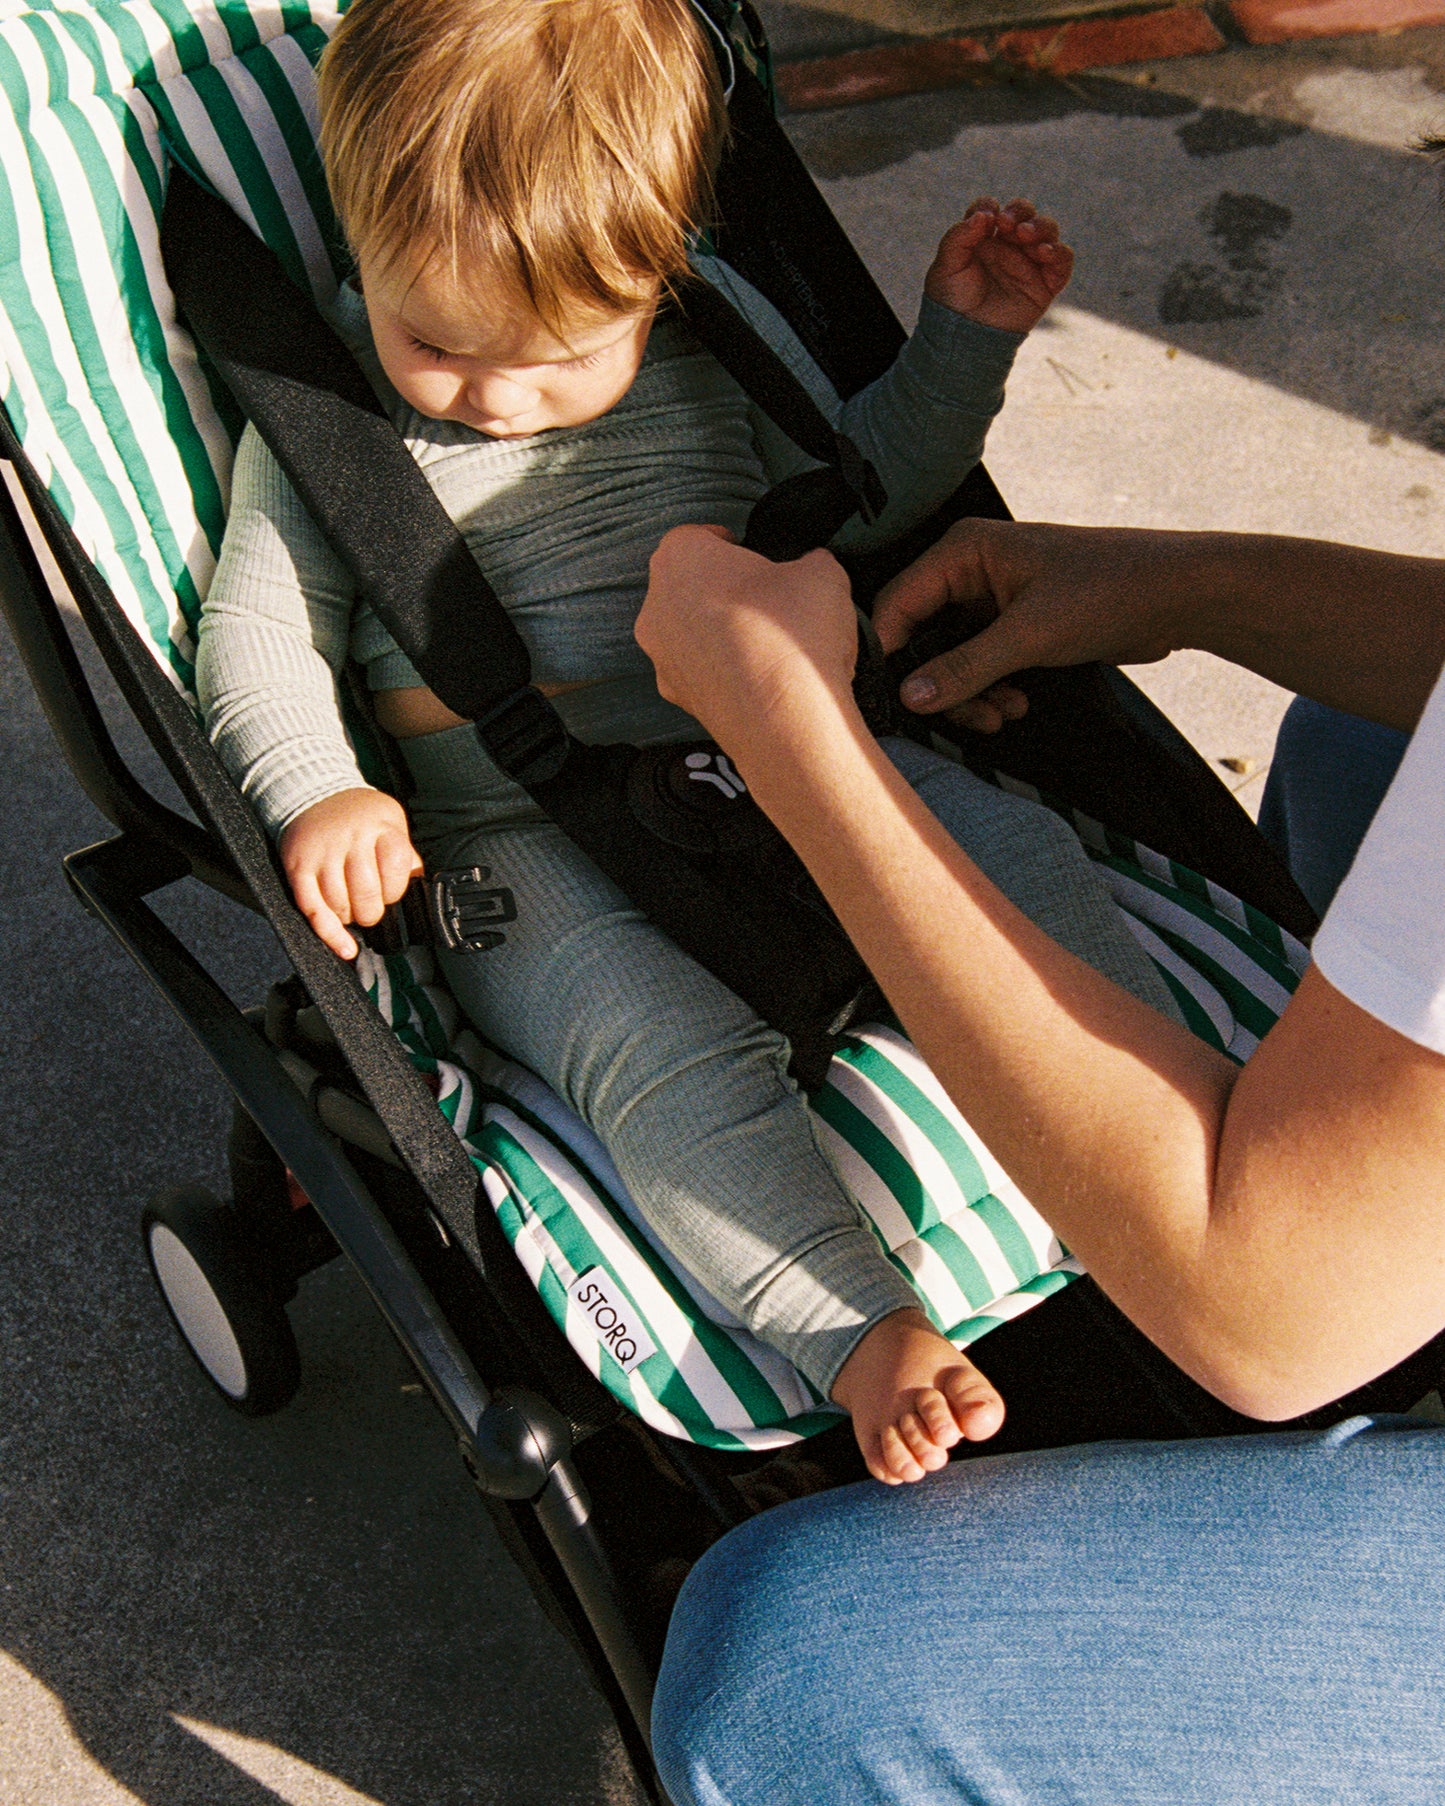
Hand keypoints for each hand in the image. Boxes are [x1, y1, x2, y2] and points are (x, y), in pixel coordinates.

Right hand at [279, 787, 423, 958]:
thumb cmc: (361, 816)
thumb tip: (422, 889)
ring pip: (340, 904)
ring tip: (352, 909)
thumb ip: (406, 855)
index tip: (390, 893)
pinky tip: (345, 947)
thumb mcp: (392, 822)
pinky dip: (329, 933)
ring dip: (350, 917)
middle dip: (373, 911)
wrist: (312, 792)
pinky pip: (312, 908)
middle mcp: (351, 838)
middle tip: (371, 909)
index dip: (395, 891)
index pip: (396, 871)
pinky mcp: (297, 867)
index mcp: (381, 827)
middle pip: (367, 893)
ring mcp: (322, 853)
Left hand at [638, 526, 857, 740]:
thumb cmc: (793, 633)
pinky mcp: (676, 696)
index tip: (752, 554)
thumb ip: (808, 561)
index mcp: (681, 557)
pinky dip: (723, 669)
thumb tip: (809, 569)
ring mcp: (661, 655)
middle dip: (722, 588)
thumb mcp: (821, 572)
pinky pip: (699, 671)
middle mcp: (657, 604)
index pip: (695, 536)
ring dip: (720, 630)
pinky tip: (760, 677)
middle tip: (766, 599)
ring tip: (767, 642)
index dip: (727, 543)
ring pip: (689, 630)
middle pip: (687, 584)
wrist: (785, 720)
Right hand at [873, 519, 1195, 729]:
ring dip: (970, 695)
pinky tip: (1016, 703)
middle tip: (969, 716)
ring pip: (950, 658)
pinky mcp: (1014, 625)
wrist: (1177, 596)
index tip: (893, 699)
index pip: (896, 603)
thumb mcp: (1030, 634)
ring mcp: (992, 599)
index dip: (888, 653)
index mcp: (964, 551)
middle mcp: (971, 570)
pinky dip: (990, 690)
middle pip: (921, 637)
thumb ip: (965, 668)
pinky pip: (980, 665)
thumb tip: (910, 697)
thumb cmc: (1111, 589)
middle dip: (941, 684)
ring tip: (1003, 713)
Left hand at [925, 198, 1073, 333]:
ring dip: (1040, 226)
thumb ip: (960, 236)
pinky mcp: (1045, 283)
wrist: (964, 337)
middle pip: (1024, 213)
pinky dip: (1059, 252)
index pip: (992, 209)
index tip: (986, 218)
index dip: (990, 207)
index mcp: (982, 238)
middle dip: (1020, 211)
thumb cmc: (951, 302)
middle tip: (1008, 224)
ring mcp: (1028, 263)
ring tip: (1025, 236)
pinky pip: (1063, 260)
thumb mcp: (946, 266)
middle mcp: (1007, 247)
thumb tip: (985, 214)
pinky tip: (1044, 252)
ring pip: (1047, 230)